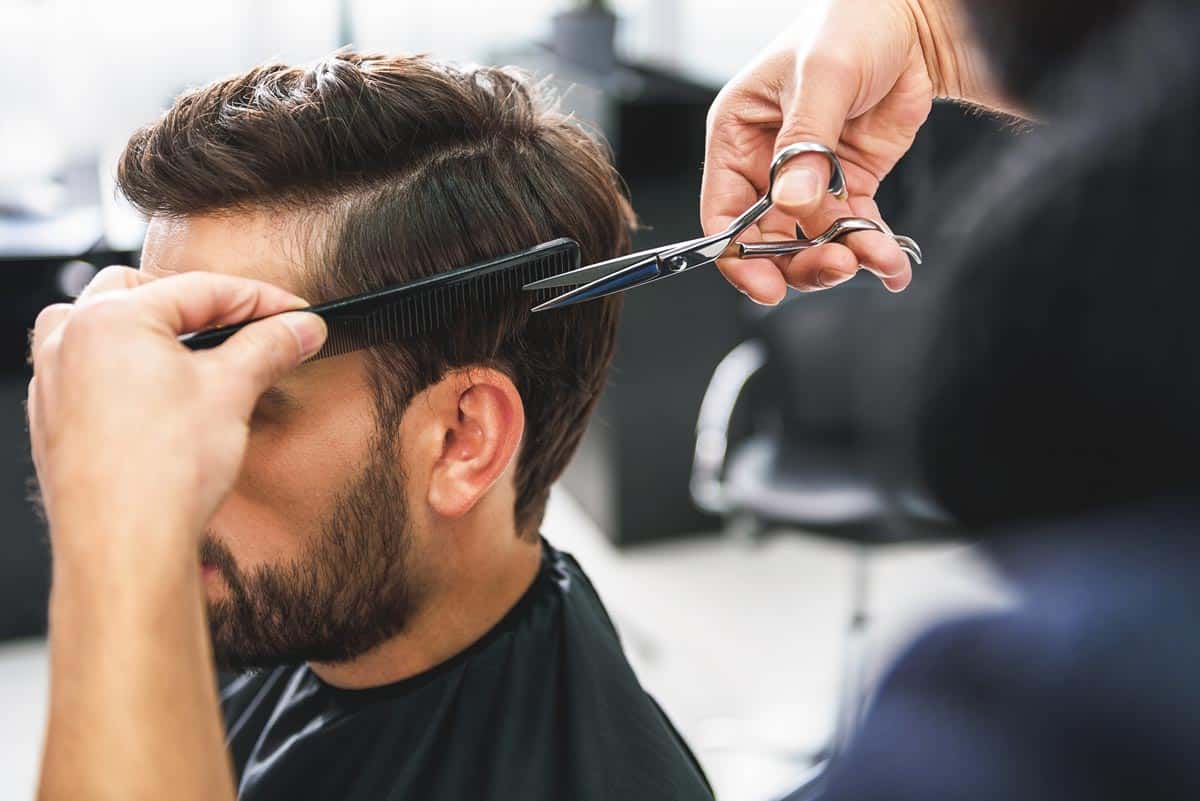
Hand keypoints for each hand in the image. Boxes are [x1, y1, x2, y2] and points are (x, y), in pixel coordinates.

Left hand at [27, 267, 326, 554]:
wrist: (125, 546)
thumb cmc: (164, 471)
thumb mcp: (232, 392)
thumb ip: (269, 347)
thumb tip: (301, 328)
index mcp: (111, 318)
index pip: (201, 288)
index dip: (260, 299)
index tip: (294, 314)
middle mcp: (69, 340)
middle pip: (141, 290)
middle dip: (196, 304)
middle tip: (243, 327)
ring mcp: (53, 380)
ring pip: (99, 324)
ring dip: (147, 328)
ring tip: (189, 351)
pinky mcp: (52, 419)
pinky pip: (85, 369)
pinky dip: (122, 367)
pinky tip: (157, 394)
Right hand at [702, 0, 959, 301]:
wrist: (913, 21)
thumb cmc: (851, 24)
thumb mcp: (822, 75)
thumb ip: (806, 142)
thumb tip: (793, 201)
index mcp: (738, 136)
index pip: (723, 214)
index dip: (739, 257)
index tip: (767, 285)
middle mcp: (766, 164)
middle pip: (767, 241)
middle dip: (802, 262)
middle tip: (839, 265)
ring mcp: (808, 179)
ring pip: (813, 243)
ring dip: (845, 258)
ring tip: (878, 257)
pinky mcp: (847, 183)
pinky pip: (853, 230)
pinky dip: (873, 251)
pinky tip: (892, 264)